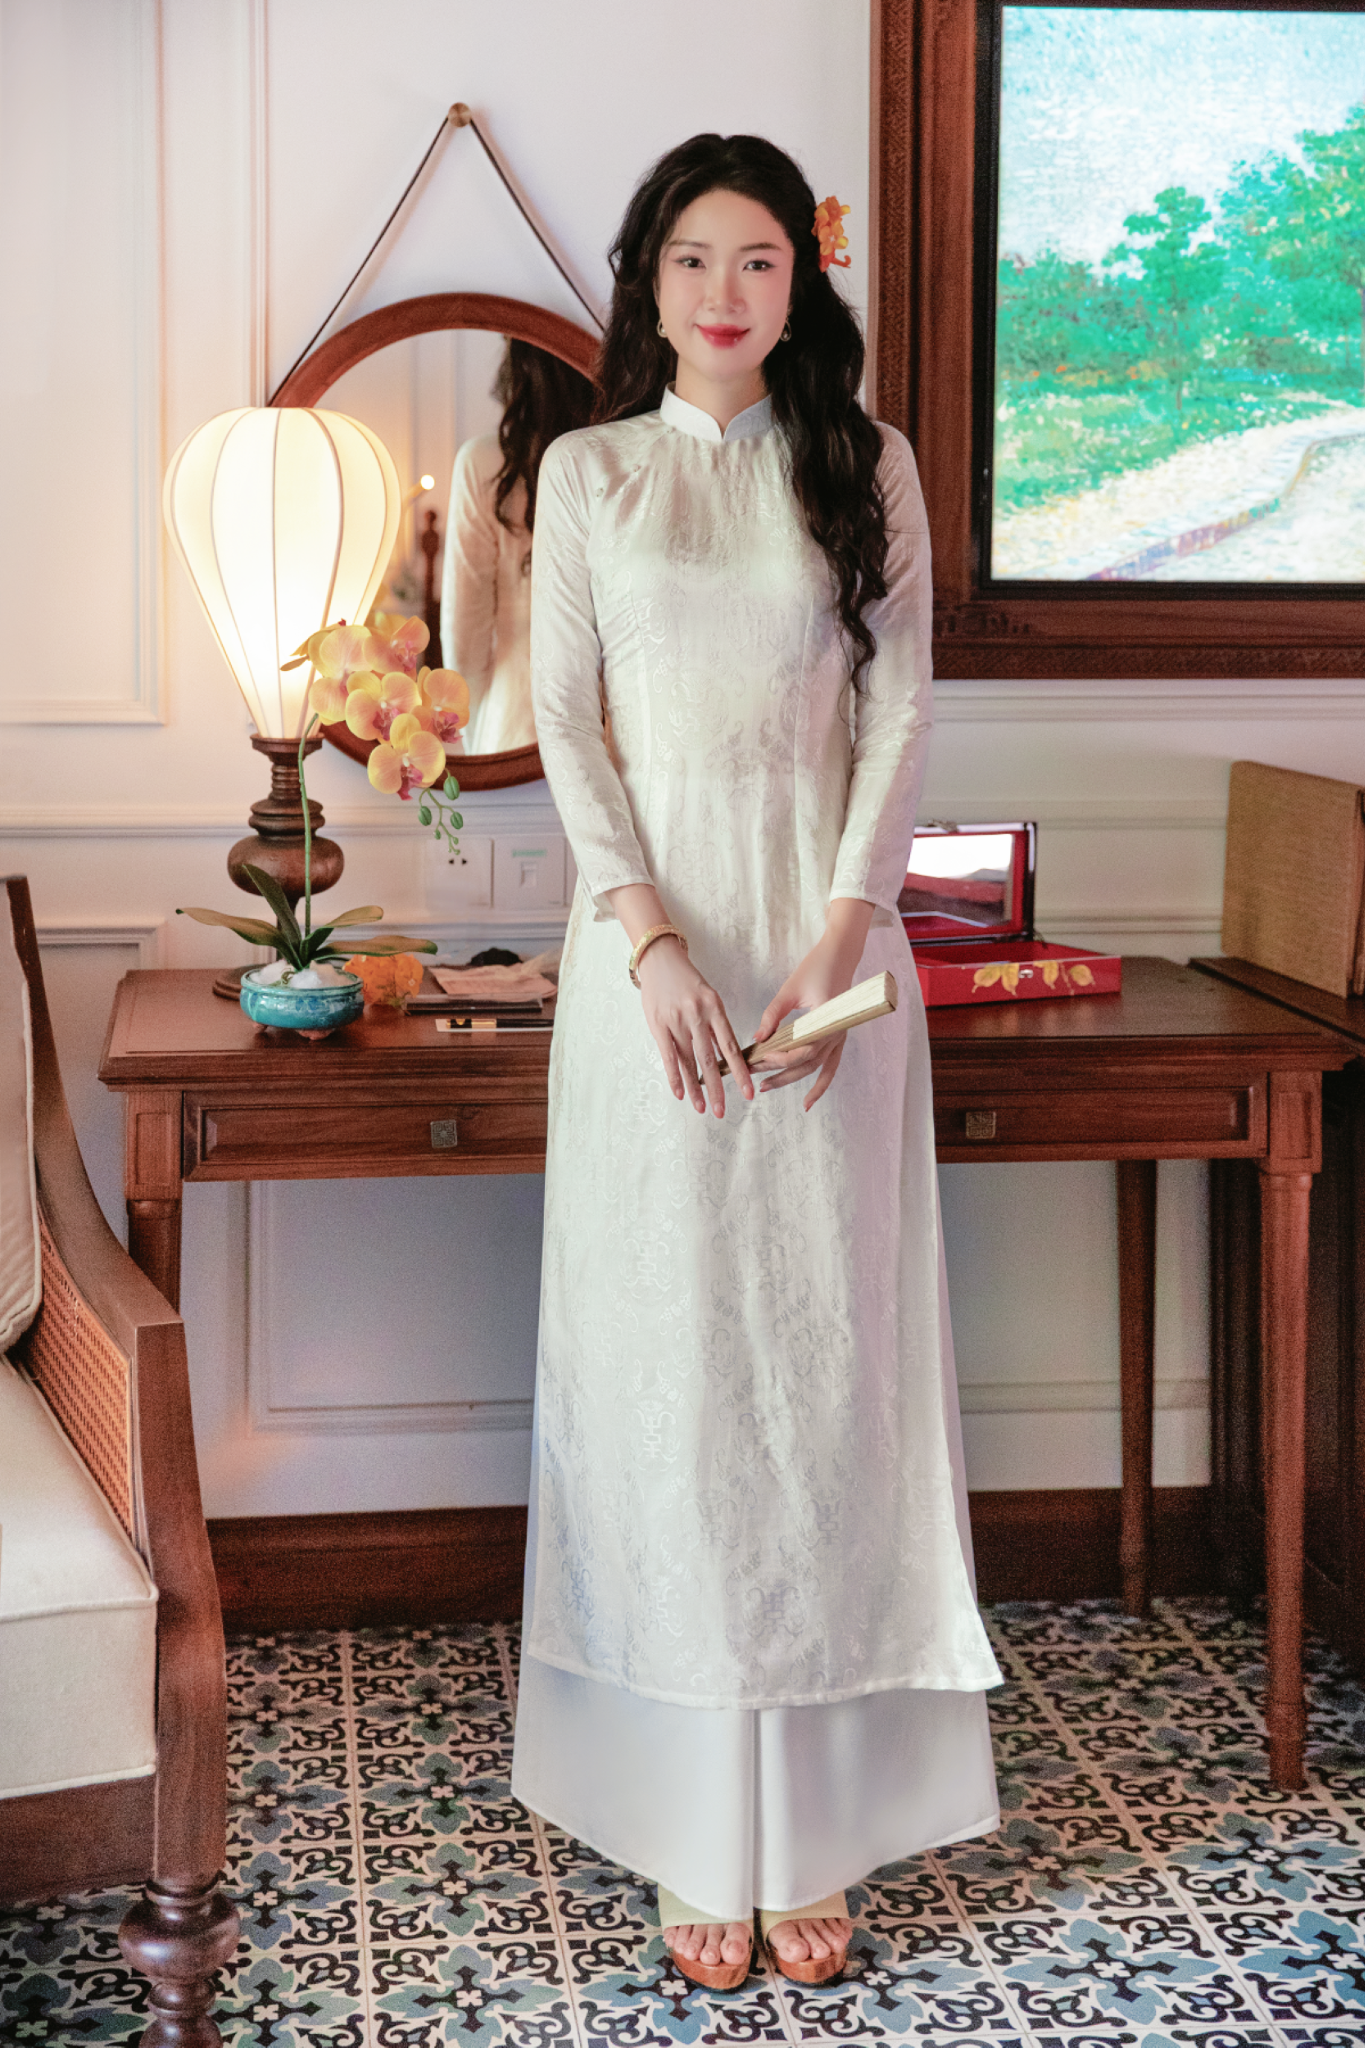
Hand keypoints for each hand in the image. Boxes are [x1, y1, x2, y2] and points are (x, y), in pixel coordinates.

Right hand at [637, 936, 752, 1116]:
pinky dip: (675, 1076)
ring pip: (689, 1061)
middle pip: (710, 1059)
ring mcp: (676, 1021)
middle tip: (723, 1111)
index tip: (748, 1092)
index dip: (740, 1072)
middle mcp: (697, 1015)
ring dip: (696, 1089)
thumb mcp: (709, 998)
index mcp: (715, 1008)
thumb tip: (727, 1057)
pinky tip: (680, 1093)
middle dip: (718, 1088)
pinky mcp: (658, 1025)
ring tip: (702, 1109)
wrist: (660, 959)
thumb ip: (715, 1026)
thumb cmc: (687, 981)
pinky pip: (668, 1056)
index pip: (730, 1046)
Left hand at [752, 899, 873, 1110]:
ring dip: (793, 1080)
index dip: (779, 1059)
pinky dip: (820, 1083)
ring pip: (816, 1068)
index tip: (758, 1058)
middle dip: (779, 1073)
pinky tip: (808, 1100)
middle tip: (755, 1079)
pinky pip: (830, 1066)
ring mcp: (839, 1037)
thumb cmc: (817, 968)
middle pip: (806, 1064)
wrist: (841, 955)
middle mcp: (837, 1034)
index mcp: (826, 1021)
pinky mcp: (837, 1036)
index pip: (802, 1050)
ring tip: (768, 1086)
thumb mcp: (790, 990)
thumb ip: (773, 1015)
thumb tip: (756, 1038)